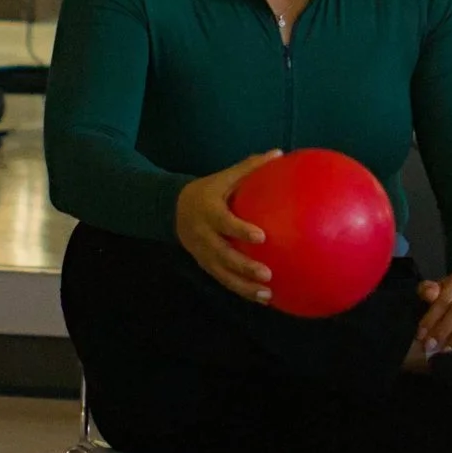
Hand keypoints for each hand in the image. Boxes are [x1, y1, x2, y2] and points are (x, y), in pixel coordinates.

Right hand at [173, 153, 279, 303]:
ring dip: (244, 287)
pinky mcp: (205, 265)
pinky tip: (263, 299)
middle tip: (267, 274)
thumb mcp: (222, 177)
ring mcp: (202, 253)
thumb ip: (249, 168)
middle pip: (223, 255)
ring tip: (267, 295)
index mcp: (208, 212)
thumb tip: (278, 153)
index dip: (240, 230)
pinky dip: (242, 291)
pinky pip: (224, 280)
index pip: (224, 223)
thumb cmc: (208, 191)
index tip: (261, 236)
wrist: (173, 209)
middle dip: (244, 267)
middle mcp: (203, 235)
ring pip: (223, 274)